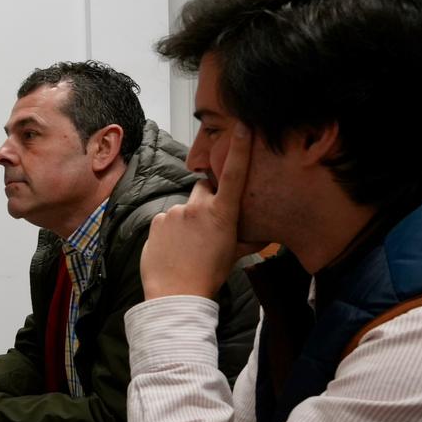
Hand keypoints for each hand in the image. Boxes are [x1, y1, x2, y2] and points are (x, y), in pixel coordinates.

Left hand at [142, 123, 257, 298]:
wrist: (176, 294)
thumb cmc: (210, 276)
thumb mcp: (233, 255)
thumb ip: (247, 239)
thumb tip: (265, 237)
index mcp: (222, 213)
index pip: (234, 174)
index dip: (240, 149)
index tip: (243, 126)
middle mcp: (198, 207)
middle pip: (204, 187)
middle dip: (207, 197)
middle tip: (207, 223)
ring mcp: (175, 212)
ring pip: (184, 207)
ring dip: (187, 218)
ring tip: (187, 244)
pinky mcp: (156, 220)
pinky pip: (167, 219)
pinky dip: (170, 229)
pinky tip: (173, 247)